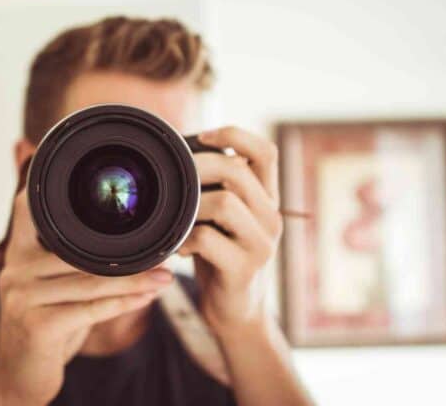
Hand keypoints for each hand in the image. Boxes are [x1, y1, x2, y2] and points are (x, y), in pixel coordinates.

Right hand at [0, 189, 173, 405]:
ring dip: (135, 281)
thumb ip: (71, 263)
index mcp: (18, 253)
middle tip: (165, 253)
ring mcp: (22, 297)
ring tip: (164, 277)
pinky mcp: (36, 325)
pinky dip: (124, 304)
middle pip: (80, 254)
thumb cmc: (45, 328)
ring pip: (91, 281)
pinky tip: (147, 298)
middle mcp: (15, 269)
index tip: (105, 186)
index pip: (32, 209)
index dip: (59, 191)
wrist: (20, 378)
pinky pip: (90, 310)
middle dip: (127, 257)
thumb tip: (124, 244)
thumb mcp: (52, 288)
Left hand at [178, 126, 281, 333]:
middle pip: (238, 172)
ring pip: (225, 203)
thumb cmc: (221, 256)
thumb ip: (215, 189)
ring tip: (177, 218)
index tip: (203, 135)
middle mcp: (271, 217)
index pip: (266, 152)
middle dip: (200, 167)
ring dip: (191, 205)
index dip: (236, 134)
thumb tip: (179, 152)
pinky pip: (209, 240)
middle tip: (175, 177)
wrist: (235, 310)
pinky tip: (178, 248)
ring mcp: (260, 244)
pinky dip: (185, 239)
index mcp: (267, 198)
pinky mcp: (244, 269)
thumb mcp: (224, 218)